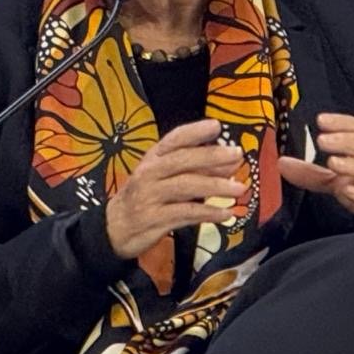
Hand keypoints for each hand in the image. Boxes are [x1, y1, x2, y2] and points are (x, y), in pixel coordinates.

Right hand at [106, 118, 243, 259]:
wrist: (114, 228)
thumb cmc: (144, 197)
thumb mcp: (164, 178)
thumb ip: (195, 169)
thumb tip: (230, 163)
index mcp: (152, 159)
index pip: (173, 139)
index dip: (194, 131)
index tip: (216, 126)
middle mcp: (150, 173)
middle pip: (182, 160)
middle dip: (211, 156)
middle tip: (237, 155)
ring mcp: (150, 196)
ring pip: (185, 186)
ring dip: (215, 185)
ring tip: (239, 188)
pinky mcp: (154, 219)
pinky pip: (185, 213)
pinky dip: (207, 213)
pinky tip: (225, 213)